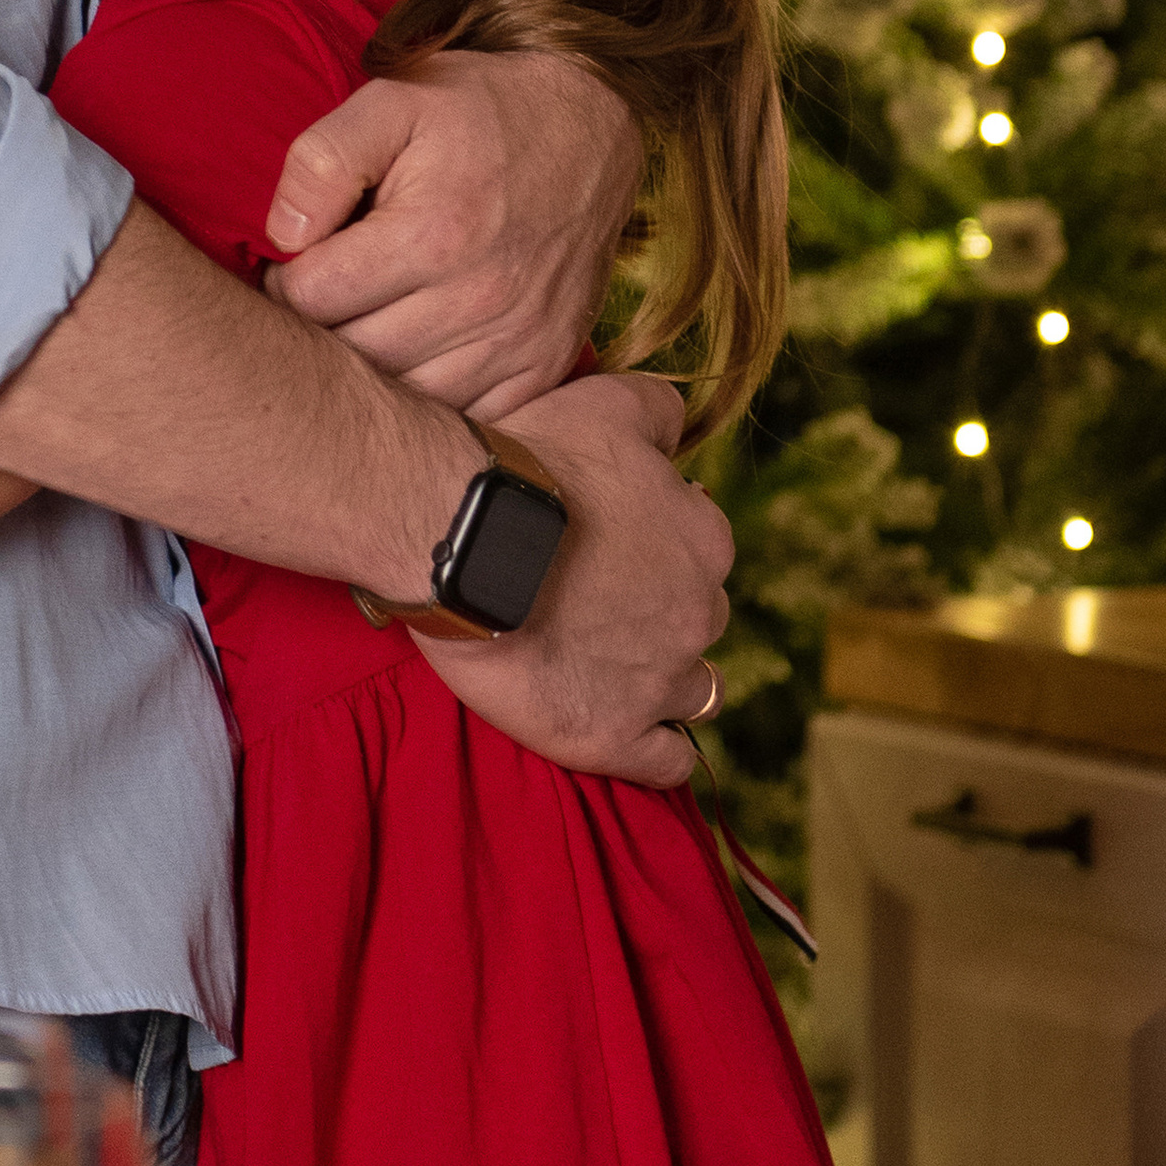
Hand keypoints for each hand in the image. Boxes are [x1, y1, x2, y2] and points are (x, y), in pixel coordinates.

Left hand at [263, 49, 642, 405]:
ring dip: (373, 370)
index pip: (310, 300)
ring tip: (366, 323)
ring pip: (405, 400)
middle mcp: (480, 299)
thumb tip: (283, 236)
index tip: (296, 264)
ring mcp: (518, 340)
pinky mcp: (546, 364)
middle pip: (352, 358)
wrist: (590, 125)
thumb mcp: (391, 100)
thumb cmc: (479, 112)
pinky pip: (466, 417)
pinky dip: (432, 399)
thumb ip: (322, 160)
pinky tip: (418, 355)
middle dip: (322, 331)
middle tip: (324, 298)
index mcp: (431, 235)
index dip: (285, 281)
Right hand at [404, 370, 730, 785]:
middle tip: (592, 603)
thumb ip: (658, 410)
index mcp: (704, 537)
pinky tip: (628, 733)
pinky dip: (656, 751)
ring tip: (606, 669)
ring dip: (662, 680)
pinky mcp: (617, 736)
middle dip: (659, 613)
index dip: (655, 545)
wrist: (461, 536)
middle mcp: (700, 610)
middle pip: (699, 619)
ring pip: (696, 690)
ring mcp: (661, 679)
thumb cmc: (529, 465)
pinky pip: (668, 762)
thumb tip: (679, 426)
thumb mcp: (605, 403)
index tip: (607, 545)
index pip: (702, 547)